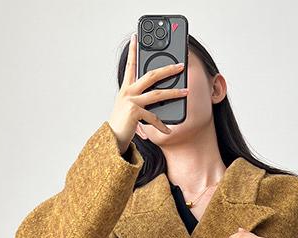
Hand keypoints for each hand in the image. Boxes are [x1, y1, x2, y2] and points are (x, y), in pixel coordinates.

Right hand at [107, 34, 188, 153]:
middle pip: (151, 75)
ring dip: (174, 93)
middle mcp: (127, 92)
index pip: (130, 65)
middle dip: (167, 69)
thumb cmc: (121, 125)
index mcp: (125, 88)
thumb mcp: (129, 108)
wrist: (111, 140)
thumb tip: (158, 97)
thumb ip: (140, 99)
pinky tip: (169, 130)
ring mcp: (131, 101)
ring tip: (186, 91)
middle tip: (180, 65)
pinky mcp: (135, 112)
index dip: (133, 50)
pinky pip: (154, 117)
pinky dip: (162, 125)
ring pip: (157, 94)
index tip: (136, 37)